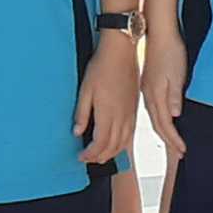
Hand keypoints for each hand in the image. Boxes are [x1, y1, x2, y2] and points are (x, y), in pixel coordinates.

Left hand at [76, 35, 138, 164]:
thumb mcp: (85, 89)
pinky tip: (116, 144)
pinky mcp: (134, 109)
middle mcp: (121, 117)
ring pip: (123, 142)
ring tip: (100, 155)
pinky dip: (122, 144)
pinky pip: (130, 134)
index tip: (81, 156)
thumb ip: (82, 113)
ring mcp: (130, 114)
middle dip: (99, 157)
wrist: (121, 52)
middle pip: (112, 146)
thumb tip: (77, 132)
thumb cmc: (101, 67)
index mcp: (107, 113)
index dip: (90, 154)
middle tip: (88, 159)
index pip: (99, 143)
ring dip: (112, 153)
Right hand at [141, 33, 188, 160]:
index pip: (165, 124)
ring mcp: (147, 89)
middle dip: (168, 140)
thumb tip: (174, 115)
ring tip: (171, 141)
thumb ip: (174, 96)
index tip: (182, 151)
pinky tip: (162, 119)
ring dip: (164, 131)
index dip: (173, 139)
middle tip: (178, 152)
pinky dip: (158, 119)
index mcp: (156, 94)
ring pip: (154, 116)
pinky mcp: (148, 83)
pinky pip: (152, 108)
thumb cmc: (170, 51)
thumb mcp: (176, 74)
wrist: (158, 32)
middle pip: (158, 124)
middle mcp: (149, 94)